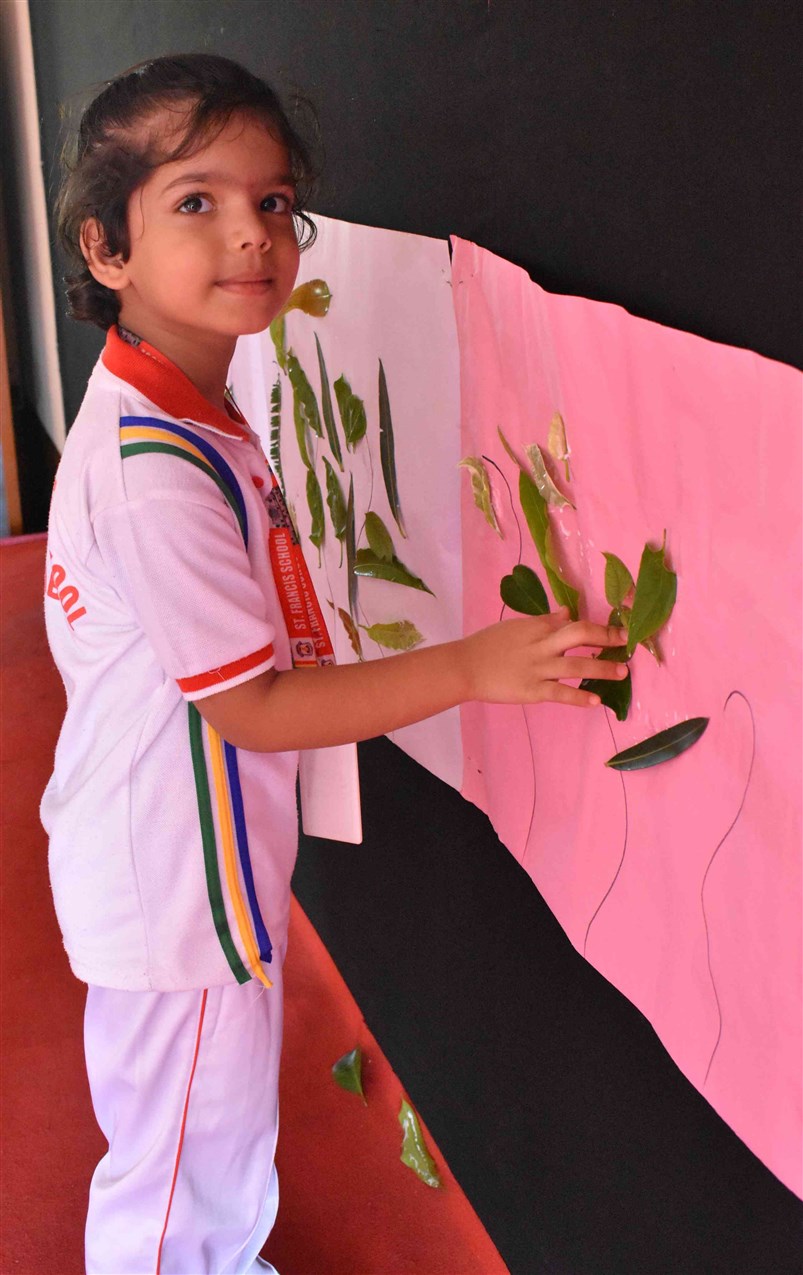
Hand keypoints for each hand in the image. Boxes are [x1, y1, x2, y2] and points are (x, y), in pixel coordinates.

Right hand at [460, 608, 628, 707]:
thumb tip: (568, 612)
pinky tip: (596, 701)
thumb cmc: (488, 645)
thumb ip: (544, 621)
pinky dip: (579, 697)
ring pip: (576, 665)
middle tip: (627, 642)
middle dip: (606, 638)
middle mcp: (542, 645)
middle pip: (580, 635)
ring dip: (602, 668)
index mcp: (538, 627)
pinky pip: (560, 693)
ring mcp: (538, 669)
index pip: (574, 623)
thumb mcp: (516, 627)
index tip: (620, 630)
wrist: (464, 667)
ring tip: (622, 672)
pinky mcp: (532, 690)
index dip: (600, 627)